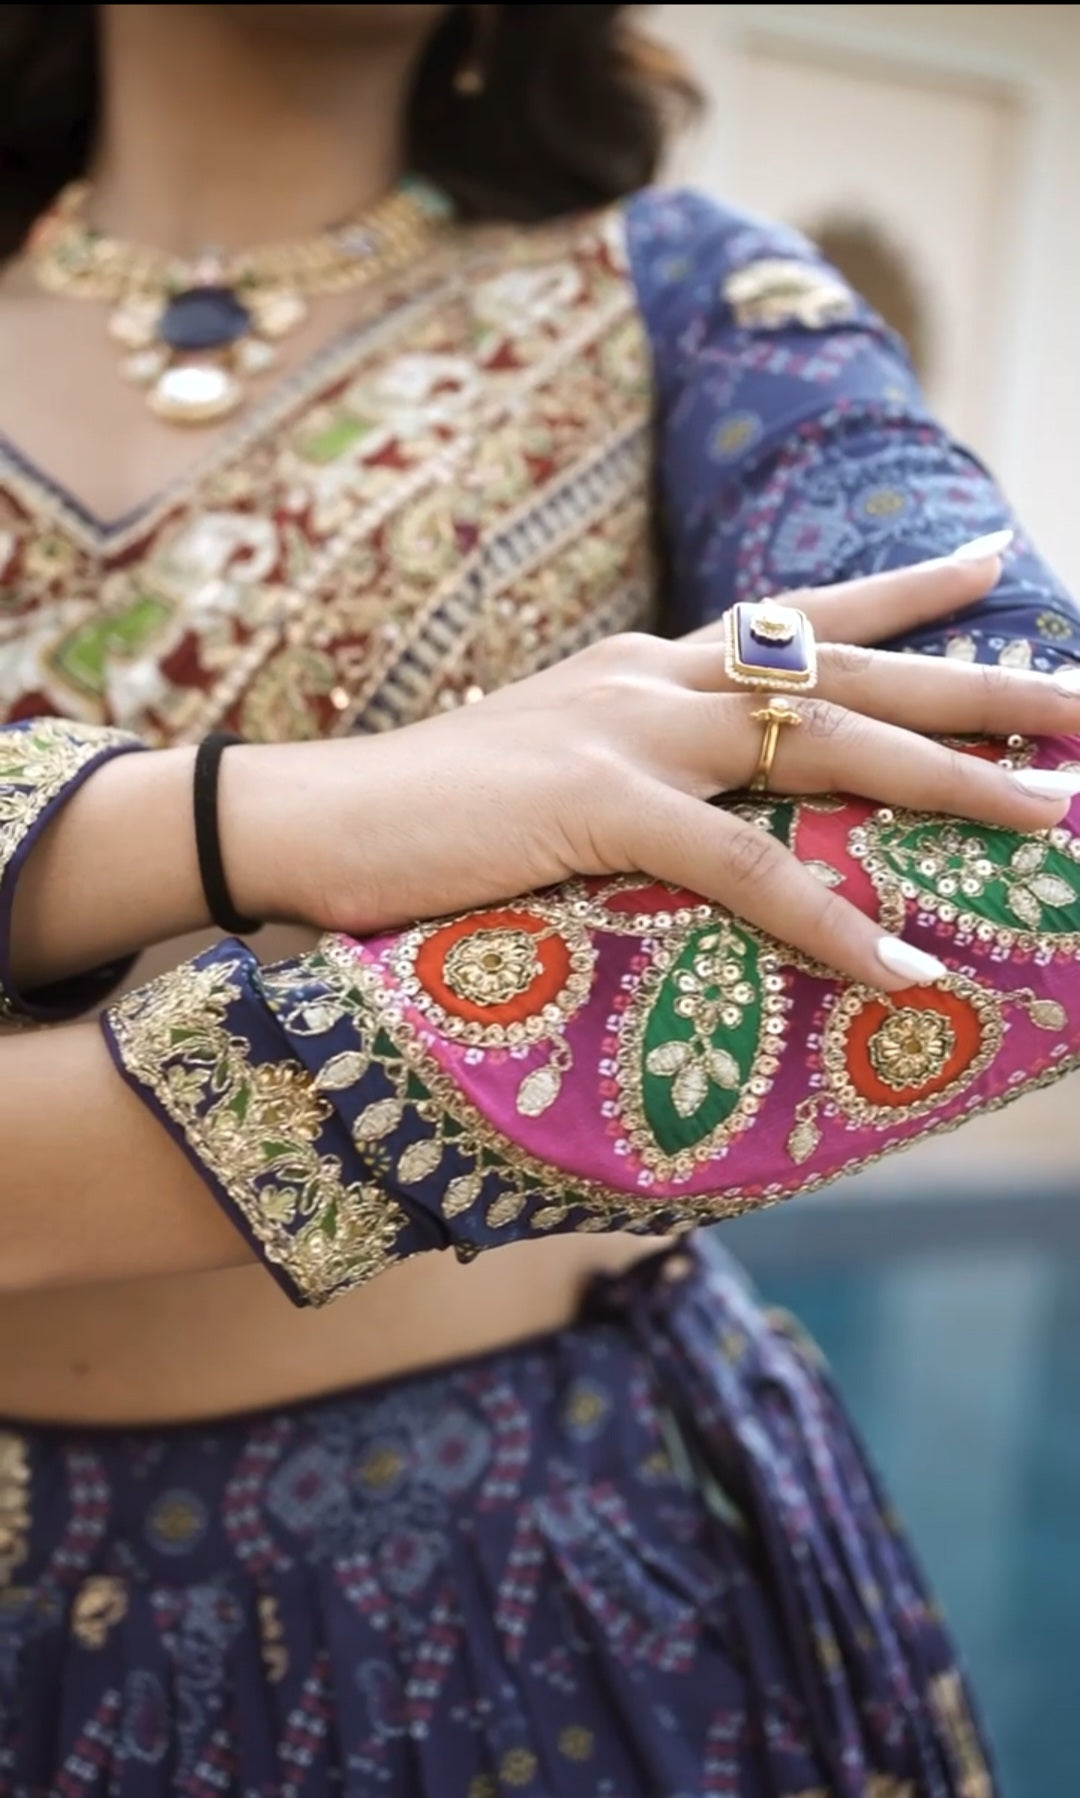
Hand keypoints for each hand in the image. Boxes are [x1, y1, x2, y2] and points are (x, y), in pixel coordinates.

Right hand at [227, 538, 1079, 991]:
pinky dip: (825, 918)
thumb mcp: (547, 769)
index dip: (902, 587)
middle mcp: (653, 679)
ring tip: (1054, 818)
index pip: (795, 612)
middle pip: (850, 668)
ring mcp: (628, 731)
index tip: (991, 562)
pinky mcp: (593, 802)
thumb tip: (685, 812)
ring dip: (948, 785)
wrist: (304, 817)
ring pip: (825, 742)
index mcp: (643, 669)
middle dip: (983, 691)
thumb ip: (629, 777)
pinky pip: (742, 864)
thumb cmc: (424, 816)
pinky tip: (899, 967)